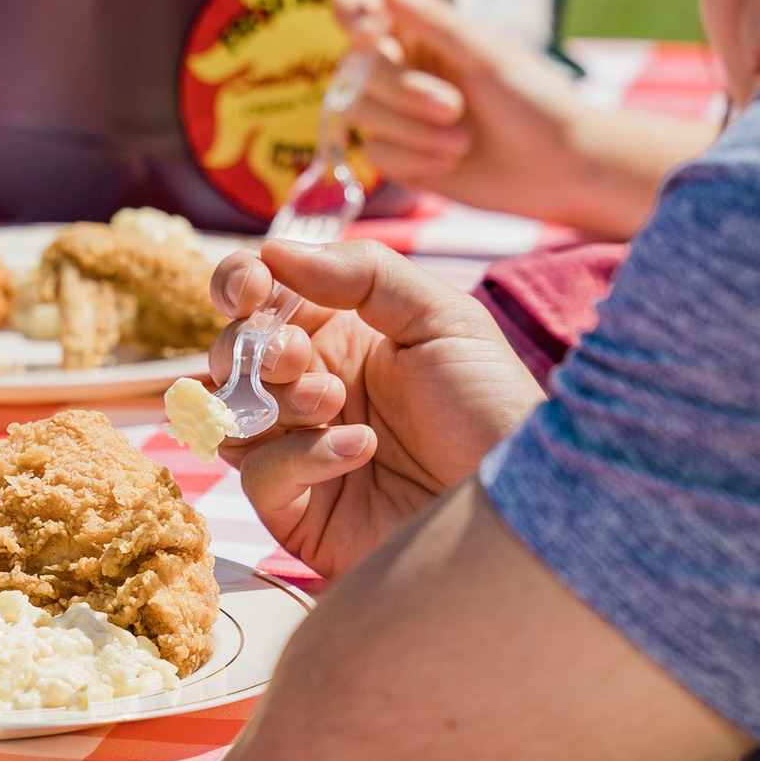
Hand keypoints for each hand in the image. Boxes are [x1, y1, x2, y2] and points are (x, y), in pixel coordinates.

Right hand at [210, 239, 542, 578]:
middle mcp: (311, 385)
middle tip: (299, 356)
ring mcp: (300, 447)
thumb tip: (275, 251)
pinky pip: (258, 472)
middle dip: (254, 345)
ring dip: (272, 396)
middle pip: (232, 350)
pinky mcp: (299, 509)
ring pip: (232, 409)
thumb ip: (364, 272)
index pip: (260, 295)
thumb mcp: (445, 320)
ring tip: (330, 401)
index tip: (249, 288)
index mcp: (339, 332)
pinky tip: (357, 450)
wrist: (528, 509)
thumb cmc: (494, 409)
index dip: (238, 282)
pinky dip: (298, 455)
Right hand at [335, 0, 591, 210]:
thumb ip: (428, 16)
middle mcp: (399, 66)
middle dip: (404, 92)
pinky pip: (373, 153)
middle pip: (355, 68)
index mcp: (417, 31)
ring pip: (359, 112)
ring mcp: (394, 112)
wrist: (558, 168)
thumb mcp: (483, 53)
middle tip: (454, 107)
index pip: (357, 2)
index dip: (351, 10)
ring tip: (462, 140)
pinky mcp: (397, 154)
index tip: (369, 33)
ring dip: (414, 131)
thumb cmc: (532, 101)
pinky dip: (414, 160)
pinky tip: (450, 160)